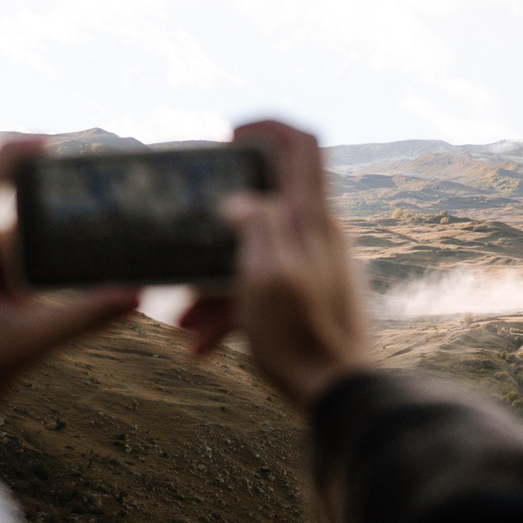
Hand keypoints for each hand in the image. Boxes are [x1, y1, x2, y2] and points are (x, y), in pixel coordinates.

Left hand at [0, 139, 137, 414]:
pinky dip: (23, 286)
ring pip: (11, 253)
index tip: (57, 143)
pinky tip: (23, 314)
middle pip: (9, 230)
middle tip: (59, 278)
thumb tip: (134, 295)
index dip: (21, 158)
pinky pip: (2, 270)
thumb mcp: (24, 347)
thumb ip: (80, 318)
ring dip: (32, 281)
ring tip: (26, 317)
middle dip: (42, 253)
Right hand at [177, 120, 373, 411]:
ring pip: (251, 257)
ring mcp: (311, 266)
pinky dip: (230, 313)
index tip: (227, 136)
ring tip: (184, 326)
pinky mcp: (305, 297)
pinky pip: (259, 291)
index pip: (302, 145)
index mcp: (310, 218)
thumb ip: (255, 225)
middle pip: (261, 207)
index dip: (266, 127)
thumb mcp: (266, 274)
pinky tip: (202, 348)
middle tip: (184, 248)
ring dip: (213, 285)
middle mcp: (315, 234)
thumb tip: (240, 199)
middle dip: (216, 229)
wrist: (339, 395)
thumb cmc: (301, 334)